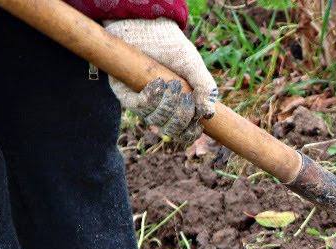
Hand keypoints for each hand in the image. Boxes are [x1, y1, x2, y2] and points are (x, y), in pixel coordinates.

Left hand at [103, 19, 217, 144]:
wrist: (145, 28)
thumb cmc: (171, 47)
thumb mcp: (195, 67)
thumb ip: (206, 89)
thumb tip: (209, 115)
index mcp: (180, 106)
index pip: (185, 132)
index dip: (191, 133)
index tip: (198, 124)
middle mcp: (161, 108)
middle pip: (172, 129)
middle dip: (181, 115)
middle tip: (184, 94)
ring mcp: (143, 103)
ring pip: (156, 120)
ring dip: (167, 104)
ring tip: (169, 83)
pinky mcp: (125, 95)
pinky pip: (139, 107)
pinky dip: (151, 97)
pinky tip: (156, 83)